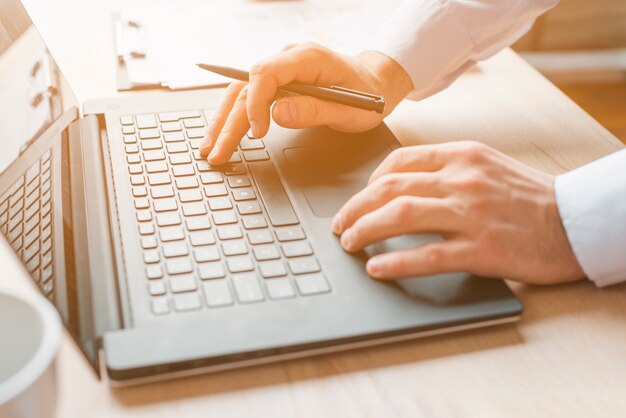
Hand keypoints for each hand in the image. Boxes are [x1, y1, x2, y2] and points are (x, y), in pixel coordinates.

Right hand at [199, 42, 412, 164]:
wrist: (376, 83)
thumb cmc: (368, 95)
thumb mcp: (350, 110)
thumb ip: (314, 111)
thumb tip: (277, 114)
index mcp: (307, 57)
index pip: (265, 74)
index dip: (255, 104)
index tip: (256, 133)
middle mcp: (289, 59)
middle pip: (246, 87)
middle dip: (229, 122)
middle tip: (216, 152)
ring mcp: (282, 69)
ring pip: (241, 91)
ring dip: (223, 120)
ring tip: (209, 146)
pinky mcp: (279, 82)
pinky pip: (249, 95)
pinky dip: (234, 115)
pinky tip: (221, 132)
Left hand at [331, 141, 584, 284]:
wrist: (576, 221)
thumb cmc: (530, 197)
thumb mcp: (488, 166)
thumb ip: (447, 170)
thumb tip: (402, 186)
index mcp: (462, 156)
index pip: (399, 161)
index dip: (369, 182)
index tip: (359, 198)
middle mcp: (463, 180)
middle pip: (390, 188)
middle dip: (355, 208)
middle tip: (340, 225)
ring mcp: (472, 214)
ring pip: (401, 215)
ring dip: (365, 230)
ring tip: (349, 243)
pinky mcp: (483, 249)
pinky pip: (428, 255)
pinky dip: (396, 262)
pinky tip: (378, 268)